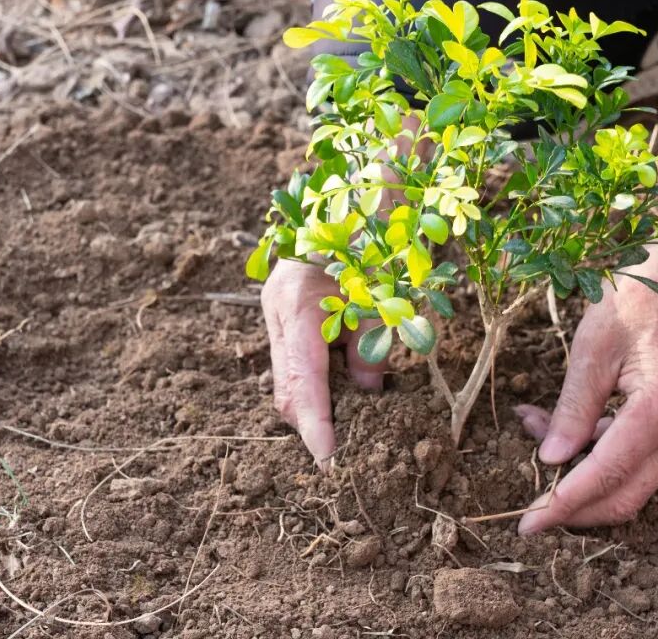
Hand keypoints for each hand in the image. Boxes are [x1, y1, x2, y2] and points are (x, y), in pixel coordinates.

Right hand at [261, 260, 386, 467]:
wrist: (349, 198)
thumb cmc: (373, 241)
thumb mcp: (382, 296)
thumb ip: (371, 347)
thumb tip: (368, 393)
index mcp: (300, 302)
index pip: (303, 379)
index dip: (316, 424)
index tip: (329, 459)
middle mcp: (278, 309)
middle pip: (287, 388)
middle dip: (314, 422)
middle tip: (346, 450)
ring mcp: (274, 311)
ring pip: (287, 380)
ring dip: (317, 404)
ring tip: (347, 420)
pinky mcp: (280, 313)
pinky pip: (292, 364)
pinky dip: (316, 383)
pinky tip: (340, 387)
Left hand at [515, 209, 657, 532]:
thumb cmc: (637, 298)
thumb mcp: (592, 348)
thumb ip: (572, 409)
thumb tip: (549, 461)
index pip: (607, 475)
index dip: (564, 504)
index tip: (527, 524)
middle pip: (625, 494)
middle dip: (573, 503)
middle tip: (525, 502)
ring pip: (629, 475)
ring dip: (578, 465)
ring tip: (530, 422)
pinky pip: (637, 452)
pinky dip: (596, 446)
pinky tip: (556, 419)